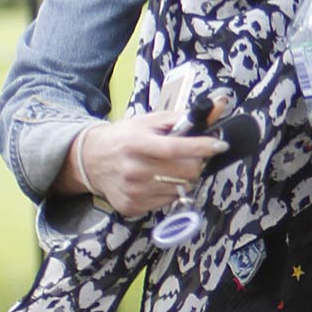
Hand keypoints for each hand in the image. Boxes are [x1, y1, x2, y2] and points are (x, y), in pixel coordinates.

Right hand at [57, 114, 224, 217]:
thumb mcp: (150, 121)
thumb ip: (184, 117)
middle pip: (185, 172)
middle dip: (195, 163)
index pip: (174, 148)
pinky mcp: (132, 206)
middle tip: (190, 157)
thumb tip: (218, 105)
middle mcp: (134, 169)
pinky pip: (168, 201)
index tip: (220, 145)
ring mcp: (133, 191)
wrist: (92, 160)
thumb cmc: (126, 138)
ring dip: (183, 178)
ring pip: (180, 189)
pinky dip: (169, 191)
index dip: (201, 147)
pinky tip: (157, 181)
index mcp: (136, 143)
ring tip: (169, 168)